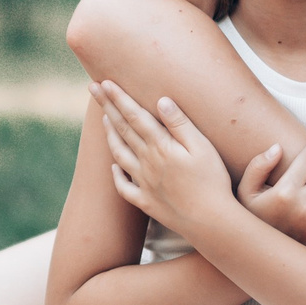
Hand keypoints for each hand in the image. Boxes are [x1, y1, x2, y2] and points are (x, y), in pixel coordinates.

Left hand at [93, 81, 239, 237]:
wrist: (210, 222)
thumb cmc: (212, 181)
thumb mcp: (202, 147)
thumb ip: (180, 124)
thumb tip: (160, 100)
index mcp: (161, 147)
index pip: (135, 116)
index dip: (119, 98)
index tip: (104, 82)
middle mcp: (147, 163)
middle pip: (122, 130)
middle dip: (107, 107)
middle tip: (93, 88)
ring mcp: (144, 183)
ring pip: (119, 154)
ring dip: (110, 134)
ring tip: (104, 119)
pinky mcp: (146, 202)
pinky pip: (124, 187)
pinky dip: (116, 175)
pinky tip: (112, 167)